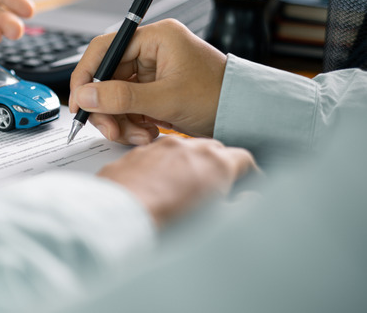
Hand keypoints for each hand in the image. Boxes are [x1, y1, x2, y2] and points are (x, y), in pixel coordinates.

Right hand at [69, 19, 226, 144]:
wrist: (247, 116)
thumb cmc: (218, 97)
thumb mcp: (165, 99)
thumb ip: (121, 97)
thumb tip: (85, 95)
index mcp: (156, 38)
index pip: (105, 49)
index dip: (87, 75)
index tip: (79, 101)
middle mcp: (151, 51)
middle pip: (107, 76)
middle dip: (106, 107)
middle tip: (110, 129)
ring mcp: (152, 72)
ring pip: (115, 95)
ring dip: (120, 120)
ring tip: (138, 136)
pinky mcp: (154, 92)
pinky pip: (128, 106)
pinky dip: (131, 123)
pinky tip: (146, 133)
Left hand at [98, 136, 256, 226]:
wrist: (120, 219)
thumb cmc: (165, 223)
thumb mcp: (216, 222)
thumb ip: (241, 208)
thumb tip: (250, 200)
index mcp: (215, 162)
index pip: (244, 160)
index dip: (250, 174)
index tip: (249, 185)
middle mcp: (187, 148)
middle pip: (213, 150)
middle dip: (218, 165)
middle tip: (217, 187)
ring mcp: (158, 148)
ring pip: (182, 150)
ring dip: (188, 164)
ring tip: (183, 188)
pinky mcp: (135, 154)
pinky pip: (155, 156)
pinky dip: (161, 166)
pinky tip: (156, 186)